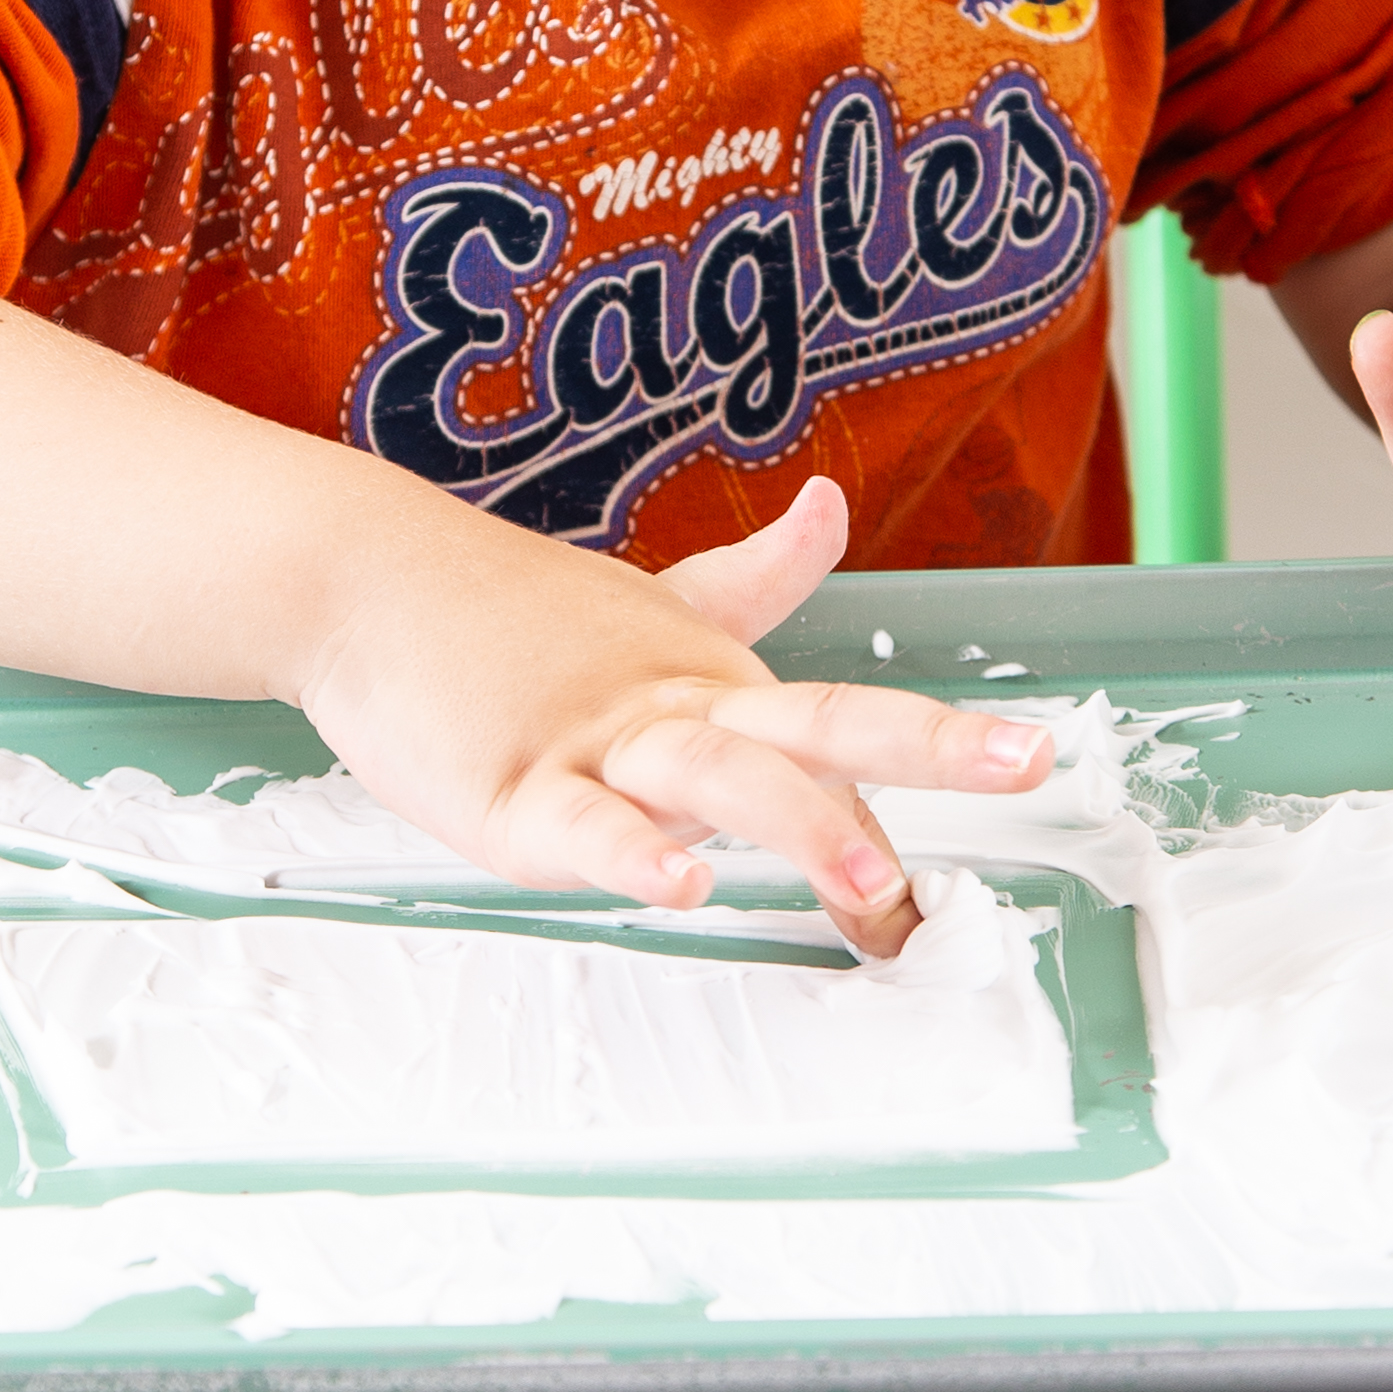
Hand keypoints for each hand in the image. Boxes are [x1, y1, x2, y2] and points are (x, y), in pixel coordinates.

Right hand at [293, 475, 1050, 954]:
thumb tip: (831, 508)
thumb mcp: (650, 601)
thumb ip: (753, 574)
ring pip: (713, 777)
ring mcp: (594, 744)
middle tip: (1024, 762)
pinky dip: (630, 855)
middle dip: (925, 745)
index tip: (1019, 795)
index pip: (836, 743)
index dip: (921, 783)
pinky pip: (580, 828)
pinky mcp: (511, 787)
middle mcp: (672, 707)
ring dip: (796, 822)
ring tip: (869, 875)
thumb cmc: (509, 607)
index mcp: (712, 678)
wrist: (368, 577)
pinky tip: (677, 883)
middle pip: (813, 724)